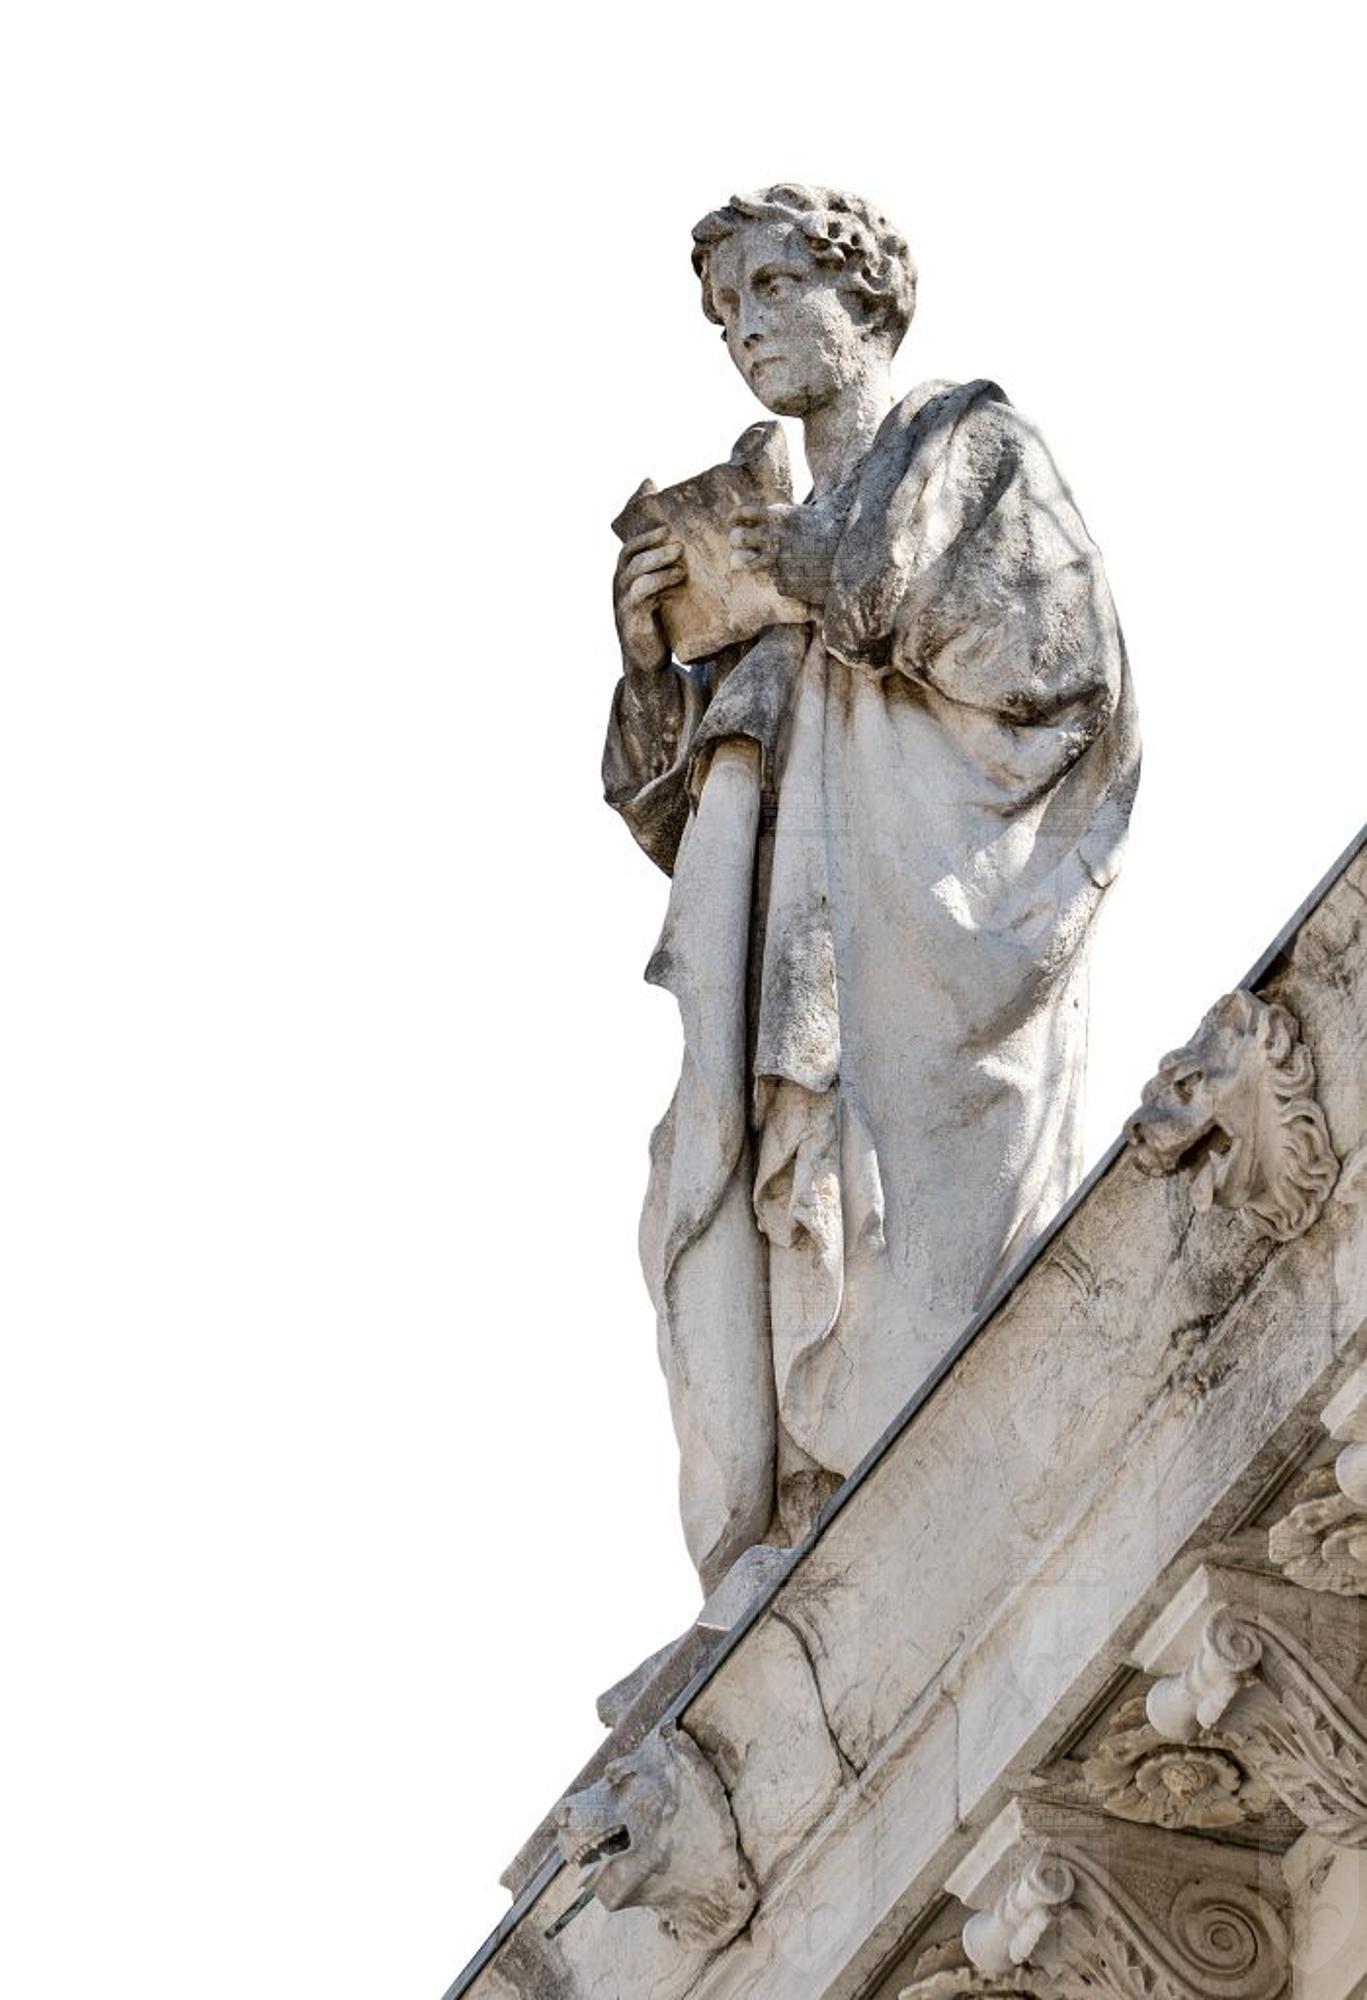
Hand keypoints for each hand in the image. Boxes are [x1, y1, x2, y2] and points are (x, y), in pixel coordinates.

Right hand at [614, 526, 685, 675]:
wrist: (647, 660)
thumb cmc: (657, 624)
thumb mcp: (659, 596)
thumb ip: (664, 576)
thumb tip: (687, 553)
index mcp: (624, 578)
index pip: (629, 550)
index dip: (645, 537)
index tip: (666, 529)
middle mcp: (619, 587)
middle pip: (630, 556)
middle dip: (654, 546)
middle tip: (679, 544)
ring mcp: (623, 602)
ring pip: (635, 571)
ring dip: (658, 560)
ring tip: (681, 559)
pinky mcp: (631, 618)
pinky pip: (642, 593)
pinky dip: (660, 581)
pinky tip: (678, 577)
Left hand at [728, 503, 838, 608]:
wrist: (853, 559)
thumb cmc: (838, 532)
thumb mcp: (818, 509)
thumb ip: (797, 510)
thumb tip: (805, 495)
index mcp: (779, 515)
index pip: (743, 512)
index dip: (734, 518)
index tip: (732, 522)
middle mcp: (773, 537)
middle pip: (737, 537)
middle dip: (735, 540)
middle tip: (739, 543)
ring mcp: (775, 562)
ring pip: (742, 562)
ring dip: (743, 561)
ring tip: (750, 562)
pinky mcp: (781, 583)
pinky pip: (770, 579)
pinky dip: (778, 578)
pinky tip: (793, 576)